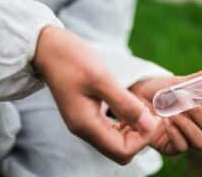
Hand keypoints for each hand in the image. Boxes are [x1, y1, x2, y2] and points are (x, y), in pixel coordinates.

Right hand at [33, 26, 157, 163]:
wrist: (49, 49)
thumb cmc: (73, 60)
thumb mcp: (102, 79)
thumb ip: (125, 104)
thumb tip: (148, 124)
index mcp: (86, 125)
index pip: (122, 151)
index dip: (143, 139)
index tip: (152, 118)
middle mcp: (84, 129)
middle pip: (120, 150)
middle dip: (140, 136)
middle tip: (149, 114)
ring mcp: (84, 123)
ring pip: (116, 141)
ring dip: (133, 129)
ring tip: (142, 110)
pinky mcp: (87, 114)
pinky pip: (110, 128)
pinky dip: (124, 122)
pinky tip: (130, 107)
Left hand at [129, 60, 201, 154]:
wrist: (134, 97)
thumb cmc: (157, 90)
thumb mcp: (178, 82)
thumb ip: (201, 77)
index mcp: (201, 108)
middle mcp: (196, 124)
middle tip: (185, 102)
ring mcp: (184, 136)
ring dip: (189, 127)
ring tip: (173, 113)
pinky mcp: (169, 147)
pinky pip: (182, 147)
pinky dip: (175, 134)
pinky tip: (165, 122)